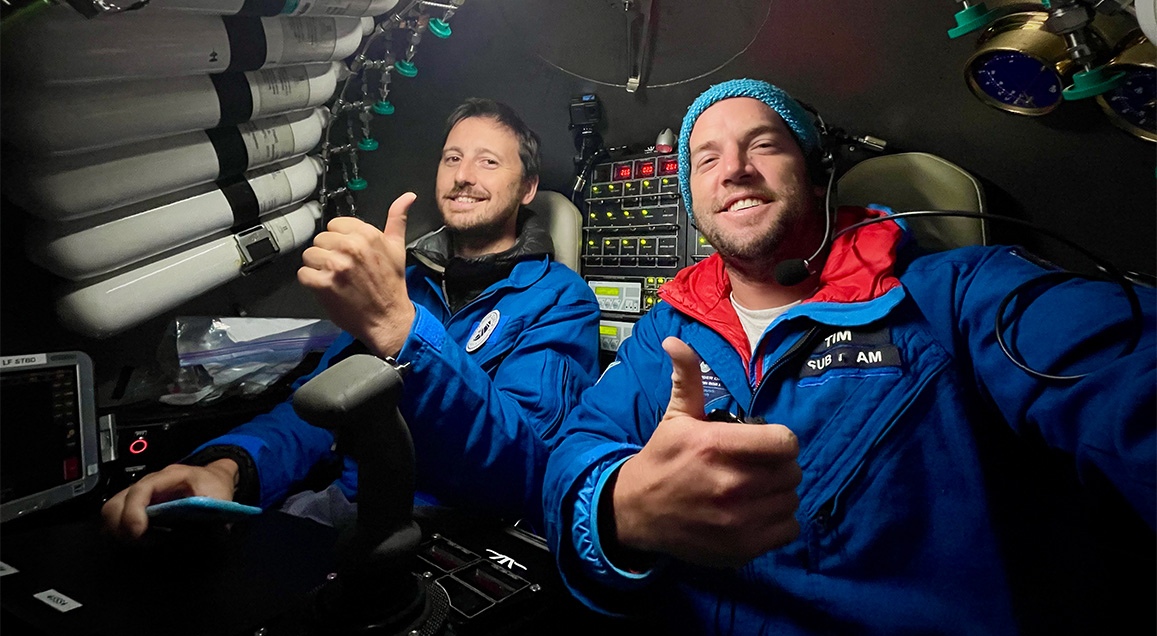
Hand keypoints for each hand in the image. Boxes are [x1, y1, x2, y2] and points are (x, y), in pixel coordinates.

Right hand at [100, 459, 238, 539]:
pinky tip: (143, 540)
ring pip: (111, 513)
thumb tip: (212, 534)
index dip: (134, 512)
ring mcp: (137, 495)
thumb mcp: (221, 497)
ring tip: (144, 542)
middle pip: (114, 504)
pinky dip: (122, 533)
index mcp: (168, 477)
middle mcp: (146, 484)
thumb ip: (214, 514)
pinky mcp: (135, 507)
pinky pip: (116, 520)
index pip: (140, 490)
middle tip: (142, 542)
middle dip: (121, 527)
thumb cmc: (213, 486)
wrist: (212, 478)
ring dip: (120, 532)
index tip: (138, 533)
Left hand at [298, 192, 417, 357]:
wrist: (388, 318)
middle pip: (321, 239)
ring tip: (335, 279)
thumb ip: (397, 219)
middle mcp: (351, 247)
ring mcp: (336, 266)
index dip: (340, 240)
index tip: (349, 253)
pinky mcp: (324, 284)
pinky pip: (303, 274)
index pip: (335, 224)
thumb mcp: (398, 248)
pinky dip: (311, 282)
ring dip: (318, 268)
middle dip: (329, 253)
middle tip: (343, 269)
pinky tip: (327, 288)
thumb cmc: (392, 285)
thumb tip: (408, 197)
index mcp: (368, 235)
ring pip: (310, 255)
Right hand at [610, 337, 801, 567]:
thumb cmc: (662, 459)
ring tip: (759, 489)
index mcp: (717, 446)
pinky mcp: (742, 547)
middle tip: (760, 466)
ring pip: (791, 500)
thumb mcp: (675, 417)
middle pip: (792, 471)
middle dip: (780, 466)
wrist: (636, 511)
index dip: (781, 440)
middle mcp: (731, 484)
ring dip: (780, 493)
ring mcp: (738, 520)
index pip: (785, 442)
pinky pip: (788, 530)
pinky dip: (780, 522)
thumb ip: (686, 378)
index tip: (767, 442)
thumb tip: (674, 341)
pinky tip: (759, 513)